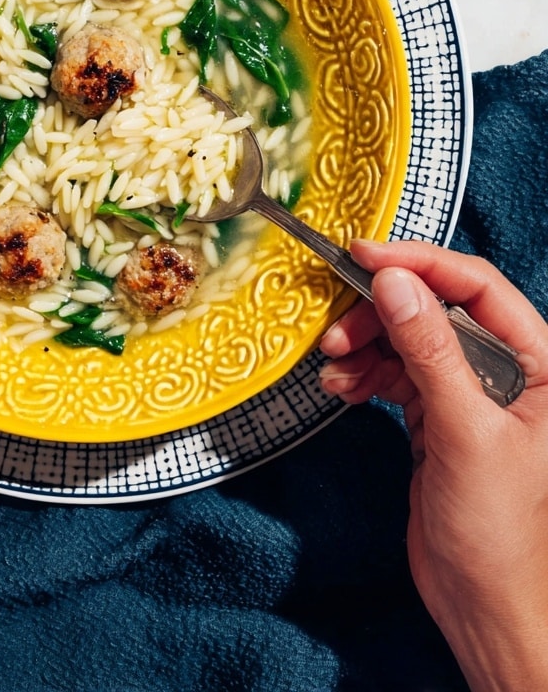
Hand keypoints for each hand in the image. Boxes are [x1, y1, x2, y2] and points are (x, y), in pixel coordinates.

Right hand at [319, 239, 547, 689]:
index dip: (420, 262)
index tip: (364, 254)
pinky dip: (362, 374)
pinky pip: (391, 372)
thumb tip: (394, 281)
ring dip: (363, 344)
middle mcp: (504, 368)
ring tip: (333, 366)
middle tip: (336, 329)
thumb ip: (430, 350)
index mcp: (539, 362)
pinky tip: (341, 388)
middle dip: (380, 312)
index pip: (478, 286)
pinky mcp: (434, 414)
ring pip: (405, 337)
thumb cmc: (498, 529)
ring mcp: (466, 390)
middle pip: (433, 307)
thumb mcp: (464, 430)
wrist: (482, 605)